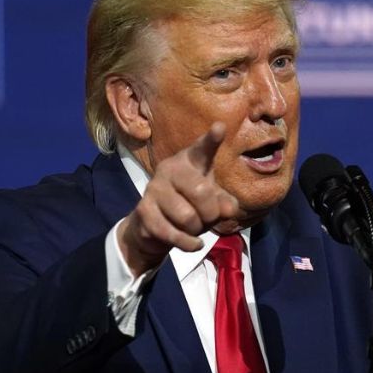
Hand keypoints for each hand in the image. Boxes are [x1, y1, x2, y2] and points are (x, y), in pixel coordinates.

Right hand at [117, 122, 239, 276]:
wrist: (152, 227)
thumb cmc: (189, 206)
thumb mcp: (212, 203)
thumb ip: (224, 204)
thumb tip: (228, 210)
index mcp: (189, 161)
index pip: (202, 149)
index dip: (211, 140)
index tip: (219, 128)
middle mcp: (169, 169)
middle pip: (202, 192)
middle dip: (211, 213)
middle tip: (209, 218)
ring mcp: (154, 189)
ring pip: (188, 217)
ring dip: (197, 229)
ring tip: (194, 227)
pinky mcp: (144, 211)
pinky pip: (174, 234)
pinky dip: (189, 243)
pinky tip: (194, 243)